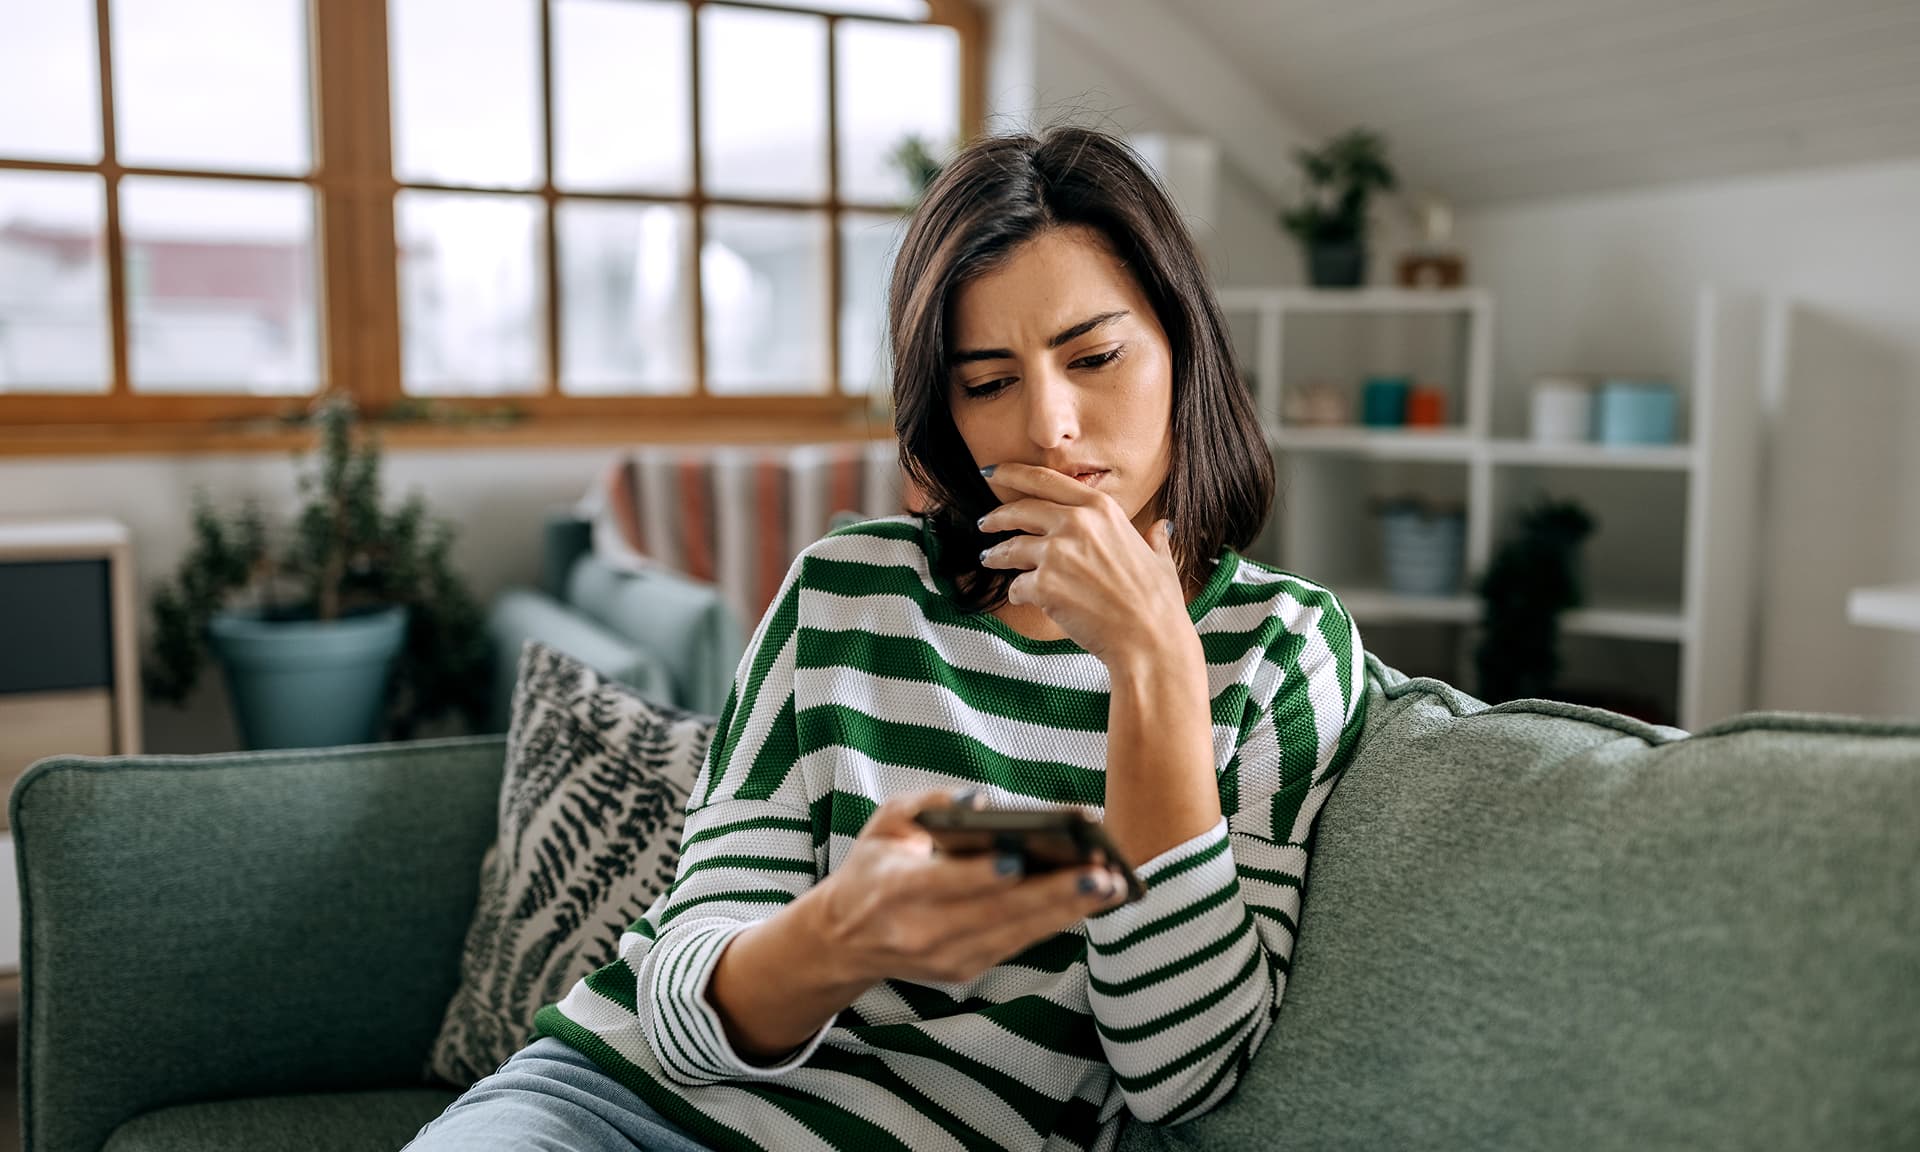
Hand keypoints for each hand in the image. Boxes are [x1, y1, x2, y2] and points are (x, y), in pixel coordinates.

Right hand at [806, 789, 1129, 986]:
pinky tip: (1089, 901)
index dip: (982, 875)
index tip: (1021, 857)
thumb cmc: (876, 865)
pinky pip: (1016, 944)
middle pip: (995, 914)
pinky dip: (1054, 923)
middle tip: (1102, 874)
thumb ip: (933, 803)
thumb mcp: (887, 822)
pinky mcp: (963, 971)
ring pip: (1015, 935)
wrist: (845, 938)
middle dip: (1052, 894)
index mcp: (893, 891)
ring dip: (1067, 912)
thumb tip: (983, 799)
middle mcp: (919, 933)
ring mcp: (944, 959)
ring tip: (1112, 886)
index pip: (944, 884)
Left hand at [977, 461, 1188, 663]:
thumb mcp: (1160, 559)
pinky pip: (1017, 585)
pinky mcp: (1044, 585)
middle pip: (1020, 510)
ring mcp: (1057, 553)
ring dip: (995, 554)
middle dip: (996, 516)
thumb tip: (1162, 528)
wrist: (1150, 639)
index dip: (1013, 473)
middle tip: (985, 522)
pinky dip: (1017, 592)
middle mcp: (1076, 523)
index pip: (1045, 479)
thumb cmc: (1158, 602)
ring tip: (988, 558)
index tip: (993, 472)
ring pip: (1011, 548)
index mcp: (1101, 509)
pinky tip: (1022, 597)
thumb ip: (1153, 538)